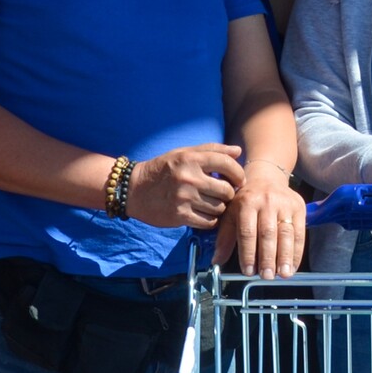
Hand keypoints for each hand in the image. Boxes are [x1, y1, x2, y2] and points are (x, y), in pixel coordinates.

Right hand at [128, 144, 244, 229]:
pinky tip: (204, 214)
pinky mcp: (179, 216)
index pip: (227, 165)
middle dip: (229, 194)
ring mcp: (184, 198)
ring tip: (211, 203)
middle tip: (223, 194)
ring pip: (219, 208)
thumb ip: (212, 150)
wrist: (133, 189)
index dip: (238, 174)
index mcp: (191, 159)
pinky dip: (210, 220)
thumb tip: (238, 152)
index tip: (238, 180)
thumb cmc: (163, 170)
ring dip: (219, 208)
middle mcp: (188, 178)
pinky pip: (209, 222)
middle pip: (227, 191)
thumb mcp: (184, 153)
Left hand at [215, 161, 305, 277]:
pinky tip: (293, 266)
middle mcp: (266, 202)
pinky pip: (300, 233)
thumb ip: (224, 238)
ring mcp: (285, 204)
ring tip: (284, 274)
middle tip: (267, 277)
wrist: (267, 177)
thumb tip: (216, 261)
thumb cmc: (245, 200)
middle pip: (268, 233)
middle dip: (268, 257)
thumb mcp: (230, 214)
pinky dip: (297, 252)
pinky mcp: (299, 208)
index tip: (249, 272)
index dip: (248, 253)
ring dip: (286, 256)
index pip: (247, 232)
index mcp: (246, 203)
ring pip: (287, 234)